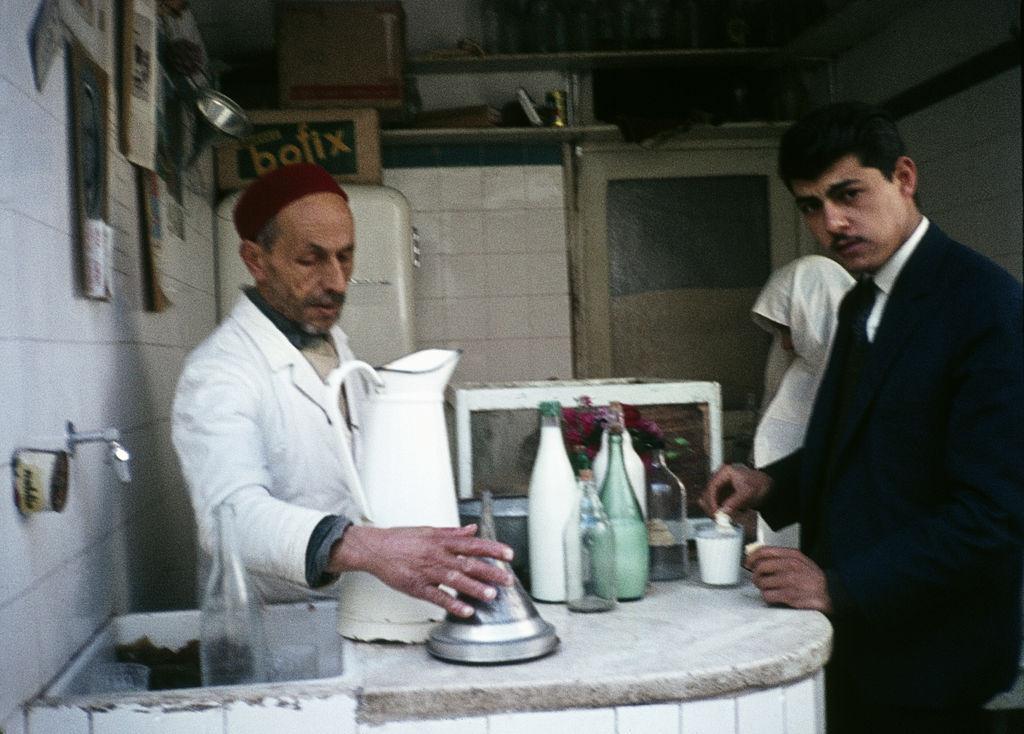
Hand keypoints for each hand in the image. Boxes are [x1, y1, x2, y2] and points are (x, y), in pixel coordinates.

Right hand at [329, 524, 514, 617]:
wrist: (375, 549)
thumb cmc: (402, 539)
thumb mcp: (429, 530)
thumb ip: (453, 532)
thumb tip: (472, 529)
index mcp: (442, 540)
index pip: (472, 544)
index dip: (492, 549)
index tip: (509, 554)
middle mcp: (437, 555)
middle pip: (468, 563)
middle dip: (490, 572)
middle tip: (508, 580)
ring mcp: (427, 572)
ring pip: (455, 580)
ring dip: (474, 588)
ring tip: (491, 595)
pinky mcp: (417, 587)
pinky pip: (437, 597)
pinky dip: (452, 604)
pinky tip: (466, 610)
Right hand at [699, 463, 772, 518]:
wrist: (770, 487)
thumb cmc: (761, 484)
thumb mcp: (748, 494)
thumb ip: (734, 503)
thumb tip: (722, 512)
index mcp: (725, 472)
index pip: (712, 486)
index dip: (712, 500)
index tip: (715, 511)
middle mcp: (721, 477)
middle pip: (708, 493)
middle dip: (712, 506)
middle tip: (717, 517)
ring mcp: (723, 485)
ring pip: (711, 499)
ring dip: (715, 509)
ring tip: (722, 518)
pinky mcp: (725, 493)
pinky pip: (718, 503)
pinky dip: (721, 510)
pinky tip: (726, 516)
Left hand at [746, 546, 832, 612]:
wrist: (831, 594)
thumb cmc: (813, 579)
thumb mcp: (801, 561)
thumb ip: (782, 557)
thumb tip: (760, 557)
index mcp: (792, 555)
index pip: (764, 551)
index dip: (752, 557)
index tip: (748, 562)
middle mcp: (790, 566)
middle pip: (760, 567)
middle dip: (755, 574)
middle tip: (758, 579)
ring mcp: (789, 581)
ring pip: (761, 582)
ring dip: (761, 587)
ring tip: (768, 588)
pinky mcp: (789, 595)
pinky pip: (767, 595)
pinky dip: (767, 597)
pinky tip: (774, 596)